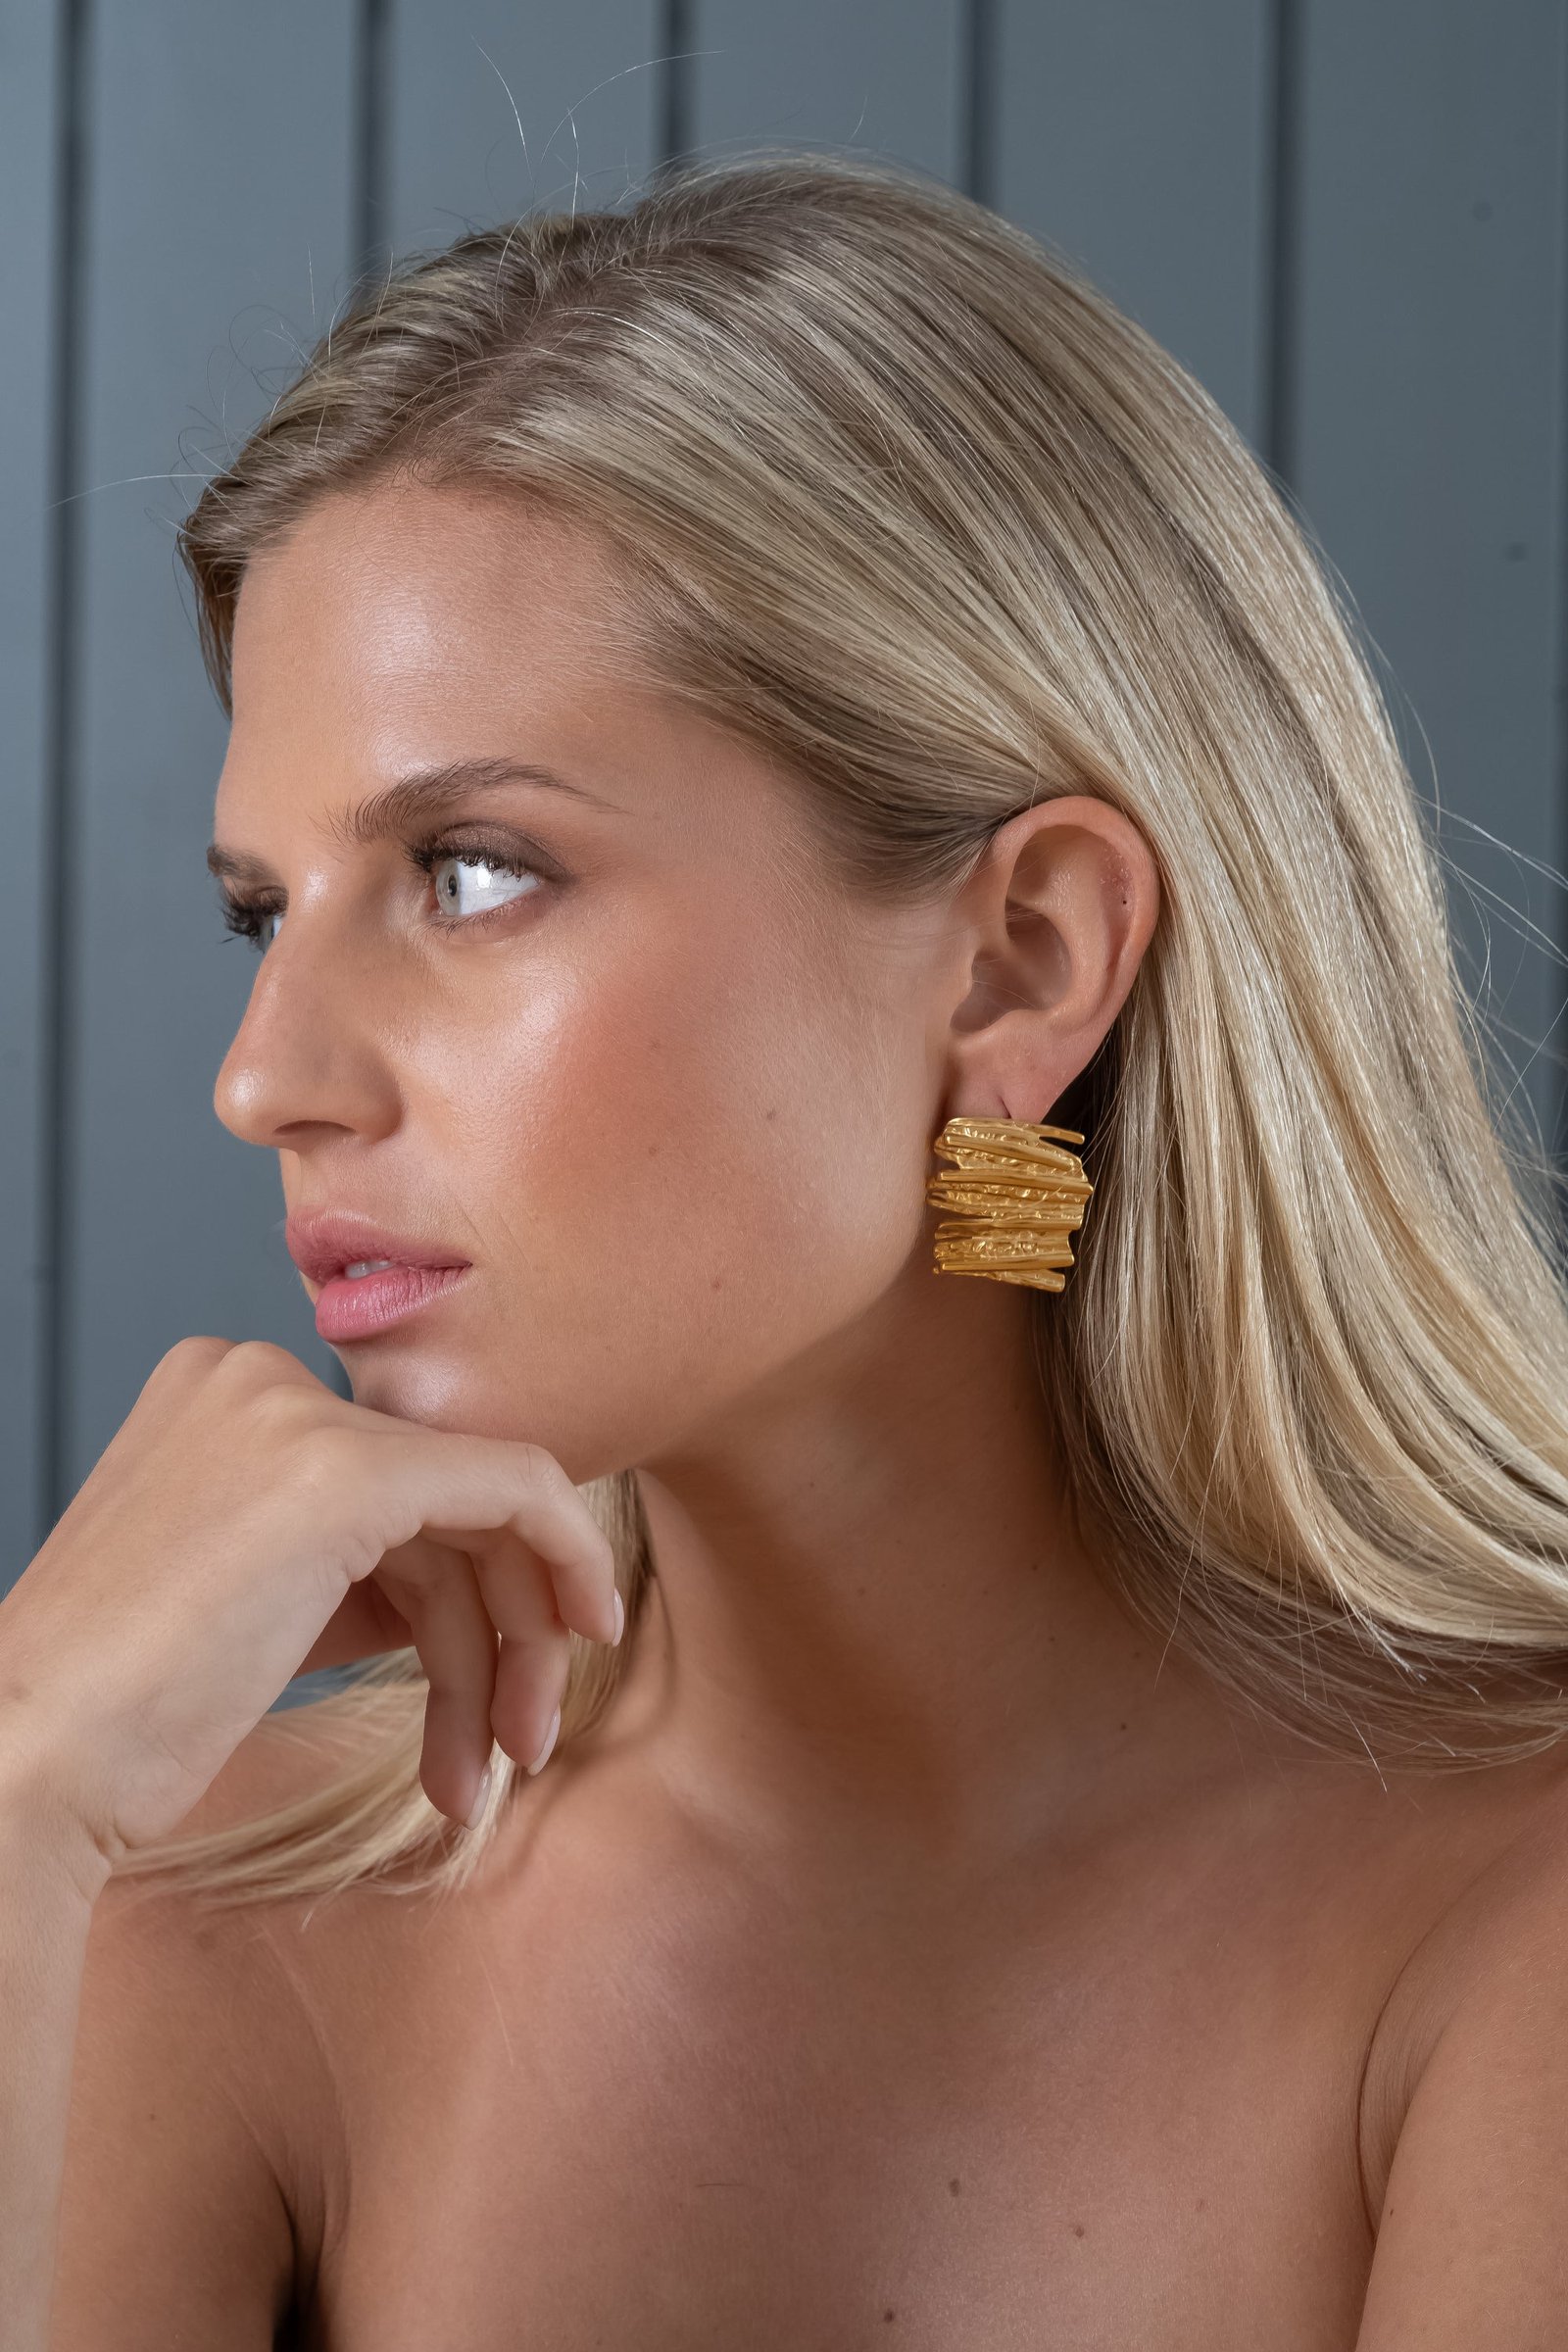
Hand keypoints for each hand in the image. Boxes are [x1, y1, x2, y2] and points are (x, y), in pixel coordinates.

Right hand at [0, 1338, 619, 1871]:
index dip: (457, 1582)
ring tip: (500, 1764)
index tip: (495, 1681)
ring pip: (479, 1513)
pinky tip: (586, 1633)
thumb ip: (360, 1562)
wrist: (35, 1760)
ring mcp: (296, 1415)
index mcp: (218, 1390)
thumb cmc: (126, 1710)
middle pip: (435, 1495)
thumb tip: (475, 1585)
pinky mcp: (344, 1469)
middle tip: (516, 1742)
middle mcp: (255, 1375)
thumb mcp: (259, 1600)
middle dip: (498, 1621)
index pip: (389, 1475)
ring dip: (509, 1649)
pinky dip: (569, 1559)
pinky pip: (518, 1486)